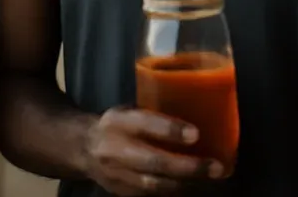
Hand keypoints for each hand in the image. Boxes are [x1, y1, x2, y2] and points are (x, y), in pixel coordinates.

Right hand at [83, 107, 223, 195]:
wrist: (81, 148)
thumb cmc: (117, 124)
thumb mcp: (129, 110)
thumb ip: (155, 113)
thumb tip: (199, 108)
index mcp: (118, 121)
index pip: (144, 124)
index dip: (170, 130)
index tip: (196, 134)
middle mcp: (114, 149)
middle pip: (153, 162)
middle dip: (188, 166)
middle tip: (216, 166)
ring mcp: (116, 174)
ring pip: (154, 184)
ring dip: (186, 182)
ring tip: (211, 176)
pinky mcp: (121, 192)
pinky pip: (150, 194)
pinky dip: (174, 190)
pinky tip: (192, 184)